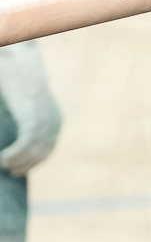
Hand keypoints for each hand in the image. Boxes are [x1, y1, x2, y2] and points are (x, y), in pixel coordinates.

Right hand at [0, 47, 59, 177]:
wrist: (22, 70)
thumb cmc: (20, 86)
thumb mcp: (26, 106)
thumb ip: (27, 120)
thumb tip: (21, 137)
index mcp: (55, 121)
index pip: (47, 148)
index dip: (34, 161)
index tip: (22, 169)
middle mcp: (54, 123)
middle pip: (41, 152)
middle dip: (26, 164)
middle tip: (12, 172)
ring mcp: (45, 123)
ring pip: (33, 151)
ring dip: (19, 162)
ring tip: (5, 166)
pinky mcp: (34, 121)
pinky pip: (26, 145)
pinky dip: (15, 155)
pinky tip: (4, 159)